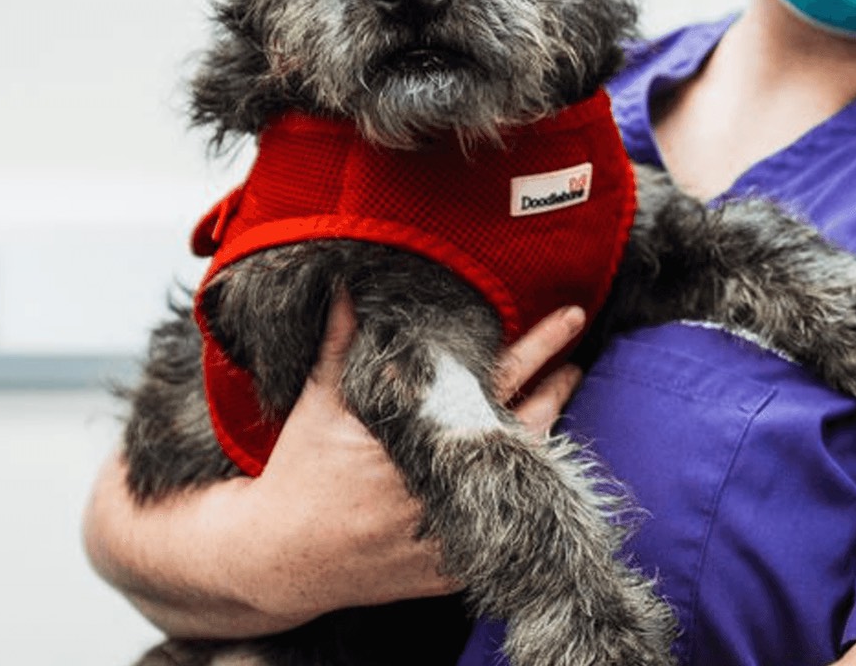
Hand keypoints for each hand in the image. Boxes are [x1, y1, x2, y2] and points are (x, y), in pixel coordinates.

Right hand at [84, 293, 588, 638]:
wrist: (278, 558)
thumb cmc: (300, 472)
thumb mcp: (318, 403)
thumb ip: (339, 343)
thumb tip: (345, 285)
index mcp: (411, 438)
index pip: (490, 380)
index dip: (535, 348)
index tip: (570, 320)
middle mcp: (434, 486)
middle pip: (518, 428)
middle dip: (554, 388)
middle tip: (578, 357)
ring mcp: (445, 532)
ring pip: (520, 481)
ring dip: (547, 437)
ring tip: (566, 395)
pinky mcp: (447, 571)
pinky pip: (505, 537)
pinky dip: (529, 505)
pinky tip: (547, 473)